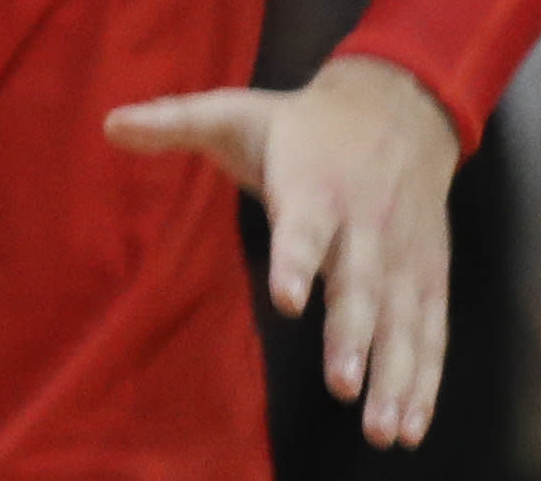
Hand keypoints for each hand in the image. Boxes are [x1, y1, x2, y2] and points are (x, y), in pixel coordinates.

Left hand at [108, 54, 459, 446]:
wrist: (397, 110)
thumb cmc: (297, 124)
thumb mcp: (234, 111)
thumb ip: (174, 122)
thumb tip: (109, 124)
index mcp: (313, 185)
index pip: (304, 226)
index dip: (297, 260)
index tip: (287, 300)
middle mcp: (365, 224)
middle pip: (362, 285)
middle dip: (354, 338)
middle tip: (341, 386)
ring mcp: (403, 256)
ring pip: (404, 320)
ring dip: (397, 375)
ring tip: (384, 430)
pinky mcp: (428, 276)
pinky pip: (431, 332)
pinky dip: (426, 379)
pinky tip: (410, 425)